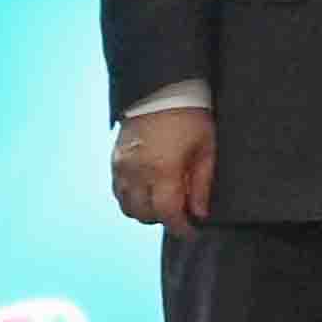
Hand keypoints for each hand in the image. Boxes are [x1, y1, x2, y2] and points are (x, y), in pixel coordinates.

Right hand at [110, 103, 216, 228]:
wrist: (161, 89)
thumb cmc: (191, 117)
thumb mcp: (206, 149)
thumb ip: (202, 185)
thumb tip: (199, 213)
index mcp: (162, 169)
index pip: (167, 214)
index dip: (180, 228)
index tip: (191, 231)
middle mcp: (136, 171)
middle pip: (144, 214)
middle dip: (163, 219)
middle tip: (180, 212)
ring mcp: (121, 165)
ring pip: (127, 206)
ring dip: (145, 210)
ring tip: (164, 201)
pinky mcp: (114, 159)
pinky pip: (118, 191)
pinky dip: (132, 197)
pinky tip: (149, 189)